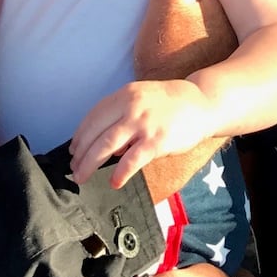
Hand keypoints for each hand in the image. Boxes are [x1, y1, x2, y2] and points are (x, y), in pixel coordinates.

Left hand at [70, 79, 215, 187]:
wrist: (202, 103)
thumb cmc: (171, 104)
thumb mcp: (142, 98)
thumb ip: (122, 114)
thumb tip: (107, 144)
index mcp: (125, 94)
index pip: (93, 116)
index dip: (80, 135)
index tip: (74, 149)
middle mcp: (131, 106)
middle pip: (96, 132)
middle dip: (81, 153)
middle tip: (74, 168)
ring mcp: (144, 123)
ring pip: (107, 145)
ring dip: (90, 163)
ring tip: (82, 176)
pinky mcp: (157, 141)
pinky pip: (132, 160)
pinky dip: (120, 172)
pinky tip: (115, 182)